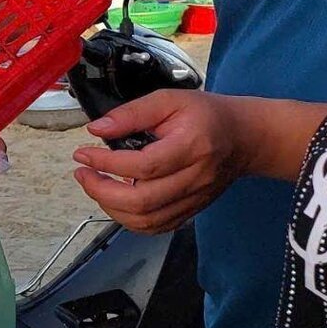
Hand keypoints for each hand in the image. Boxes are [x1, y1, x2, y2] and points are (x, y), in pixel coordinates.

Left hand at [71, 89, 248, 233]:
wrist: (243, 137)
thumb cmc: (207, 115)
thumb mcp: (170, 100)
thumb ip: (132, 113)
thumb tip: (97, 129)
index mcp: (193, 146)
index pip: (145, 165)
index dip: (108, 162)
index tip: (84, 153)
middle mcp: (196, 178)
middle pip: (143, 201)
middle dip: (102, 191)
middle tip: (83, 173)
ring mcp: (195, 199)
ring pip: (147, 220)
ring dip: (112, 208)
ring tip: (96, 186)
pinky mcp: (192, 210)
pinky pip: (156, 227)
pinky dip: (130, 220)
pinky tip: (116, 201)